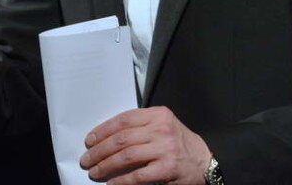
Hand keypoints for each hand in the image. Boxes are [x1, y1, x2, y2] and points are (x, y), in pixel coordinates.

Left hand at [79, 106, 211, 184]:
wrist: (204, 161)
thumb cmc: (178, 143)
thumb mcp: (162, 126)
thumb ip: (140, 127)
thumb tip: (105, 139)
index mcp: (158, 114)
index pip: (124, 119)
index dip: (103, 130)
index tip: (89, 140)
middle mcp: (162, 129)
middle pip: (122, 138)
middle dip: (99, 150)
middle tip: (87, 159)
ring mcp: (165, 149)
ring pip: (126, 156)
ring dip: (105, 165)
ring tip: (94, 172)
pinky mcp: (168, 169)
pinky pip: (137, 175)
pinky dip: (121, 180)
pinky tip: (111, 183)